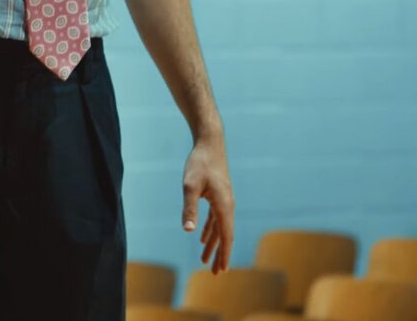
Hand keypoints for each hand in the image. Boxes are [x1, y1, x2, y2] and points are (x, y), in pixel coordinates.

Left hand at [182, 135, 233, 273]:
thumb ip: (189, 208)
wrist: (209, 143)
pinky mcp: (218, 196)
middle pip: (225, 235)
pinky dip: (210, 230)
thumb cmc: (199, 163)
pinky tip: (202, 238)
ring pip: (220, 228)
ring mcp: (224, 200)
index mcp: (224, 205)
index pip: (226, 236)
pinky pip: (216, 218)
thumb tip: (188, 231)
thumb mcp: (190, 186)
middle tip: (215, 273)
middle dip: (220, 255)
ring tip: (205, 260)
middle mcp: (228, 205)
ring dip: (214, 244)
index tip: (222, 271)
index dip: (224, 254)